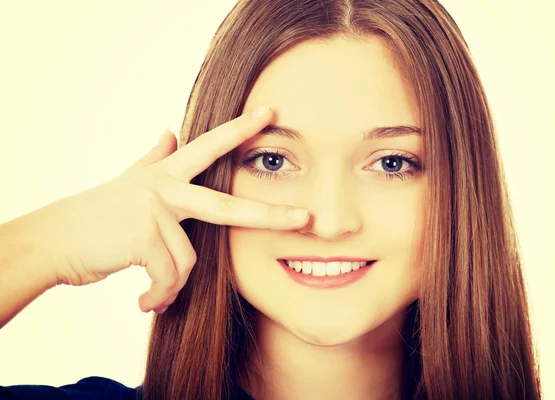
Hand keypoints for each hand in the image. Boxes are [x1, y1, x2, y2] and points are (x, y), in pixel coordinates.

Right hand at [18, 107, 307, 312]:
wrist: (54, 240)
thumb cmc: (96, 216)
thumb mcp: (130, 181)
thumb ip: (154, 158)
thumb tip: (169, 131)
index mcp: (165, 174)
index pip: (209, 146)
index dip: (240, 129)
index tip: (271, 114)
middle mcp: (163, 187)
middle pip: (224, 205)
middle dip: (267, 215)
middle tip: (305, 219)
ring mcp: (154, 210)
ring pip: (188, 262)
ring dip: (170, 287)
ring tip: (155, 295)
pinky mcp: (143, 238)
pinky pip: (168, 278)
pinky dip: (159, 296)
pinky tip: (145, 302)